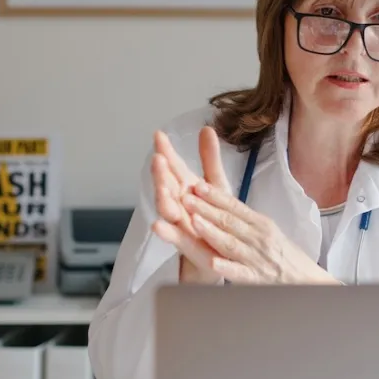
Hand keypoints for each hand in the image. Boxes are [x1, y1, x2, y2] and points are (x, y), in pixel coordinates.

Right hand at [150, 127, 230, 284]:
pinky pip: (173, 237)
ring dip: (161, 198)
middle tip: (158, 159)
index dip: (166, 151)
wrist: (221, 251)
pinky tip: (157, 226)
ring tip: (161, 187)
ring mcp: (179, 223)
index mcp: (185, 187)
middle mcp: (178, 203)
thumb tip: (206, 128)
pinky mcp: (184, 244)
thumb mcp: (216, 184)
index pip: (174, 166)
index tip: (159, 135)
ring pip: (167, 209)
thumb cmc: (215, 215)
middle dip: (161, 173)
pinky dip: (165, 232)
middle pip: (167, 185)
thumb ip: (209, 158)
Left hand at [178, 178, 341, 284]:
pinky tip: (214, 263)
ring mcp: (257, 258)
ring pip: (231, 243)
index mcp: (261, 224)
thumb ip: (245, 220)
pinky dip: (227, 268)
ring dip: (212, 232)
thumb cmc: (285, 255)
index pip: (235, 206)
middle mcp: (259, 238)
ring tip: (194, 221)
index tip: (198, 186)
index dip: (215, 195)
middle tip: (186, 197)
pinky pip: (240, 273)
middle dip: (206, 209)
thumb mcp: (268, 230)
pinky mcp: (258, 279)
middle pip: (229, 221)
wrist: (309, 279)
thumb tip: (221, 203)